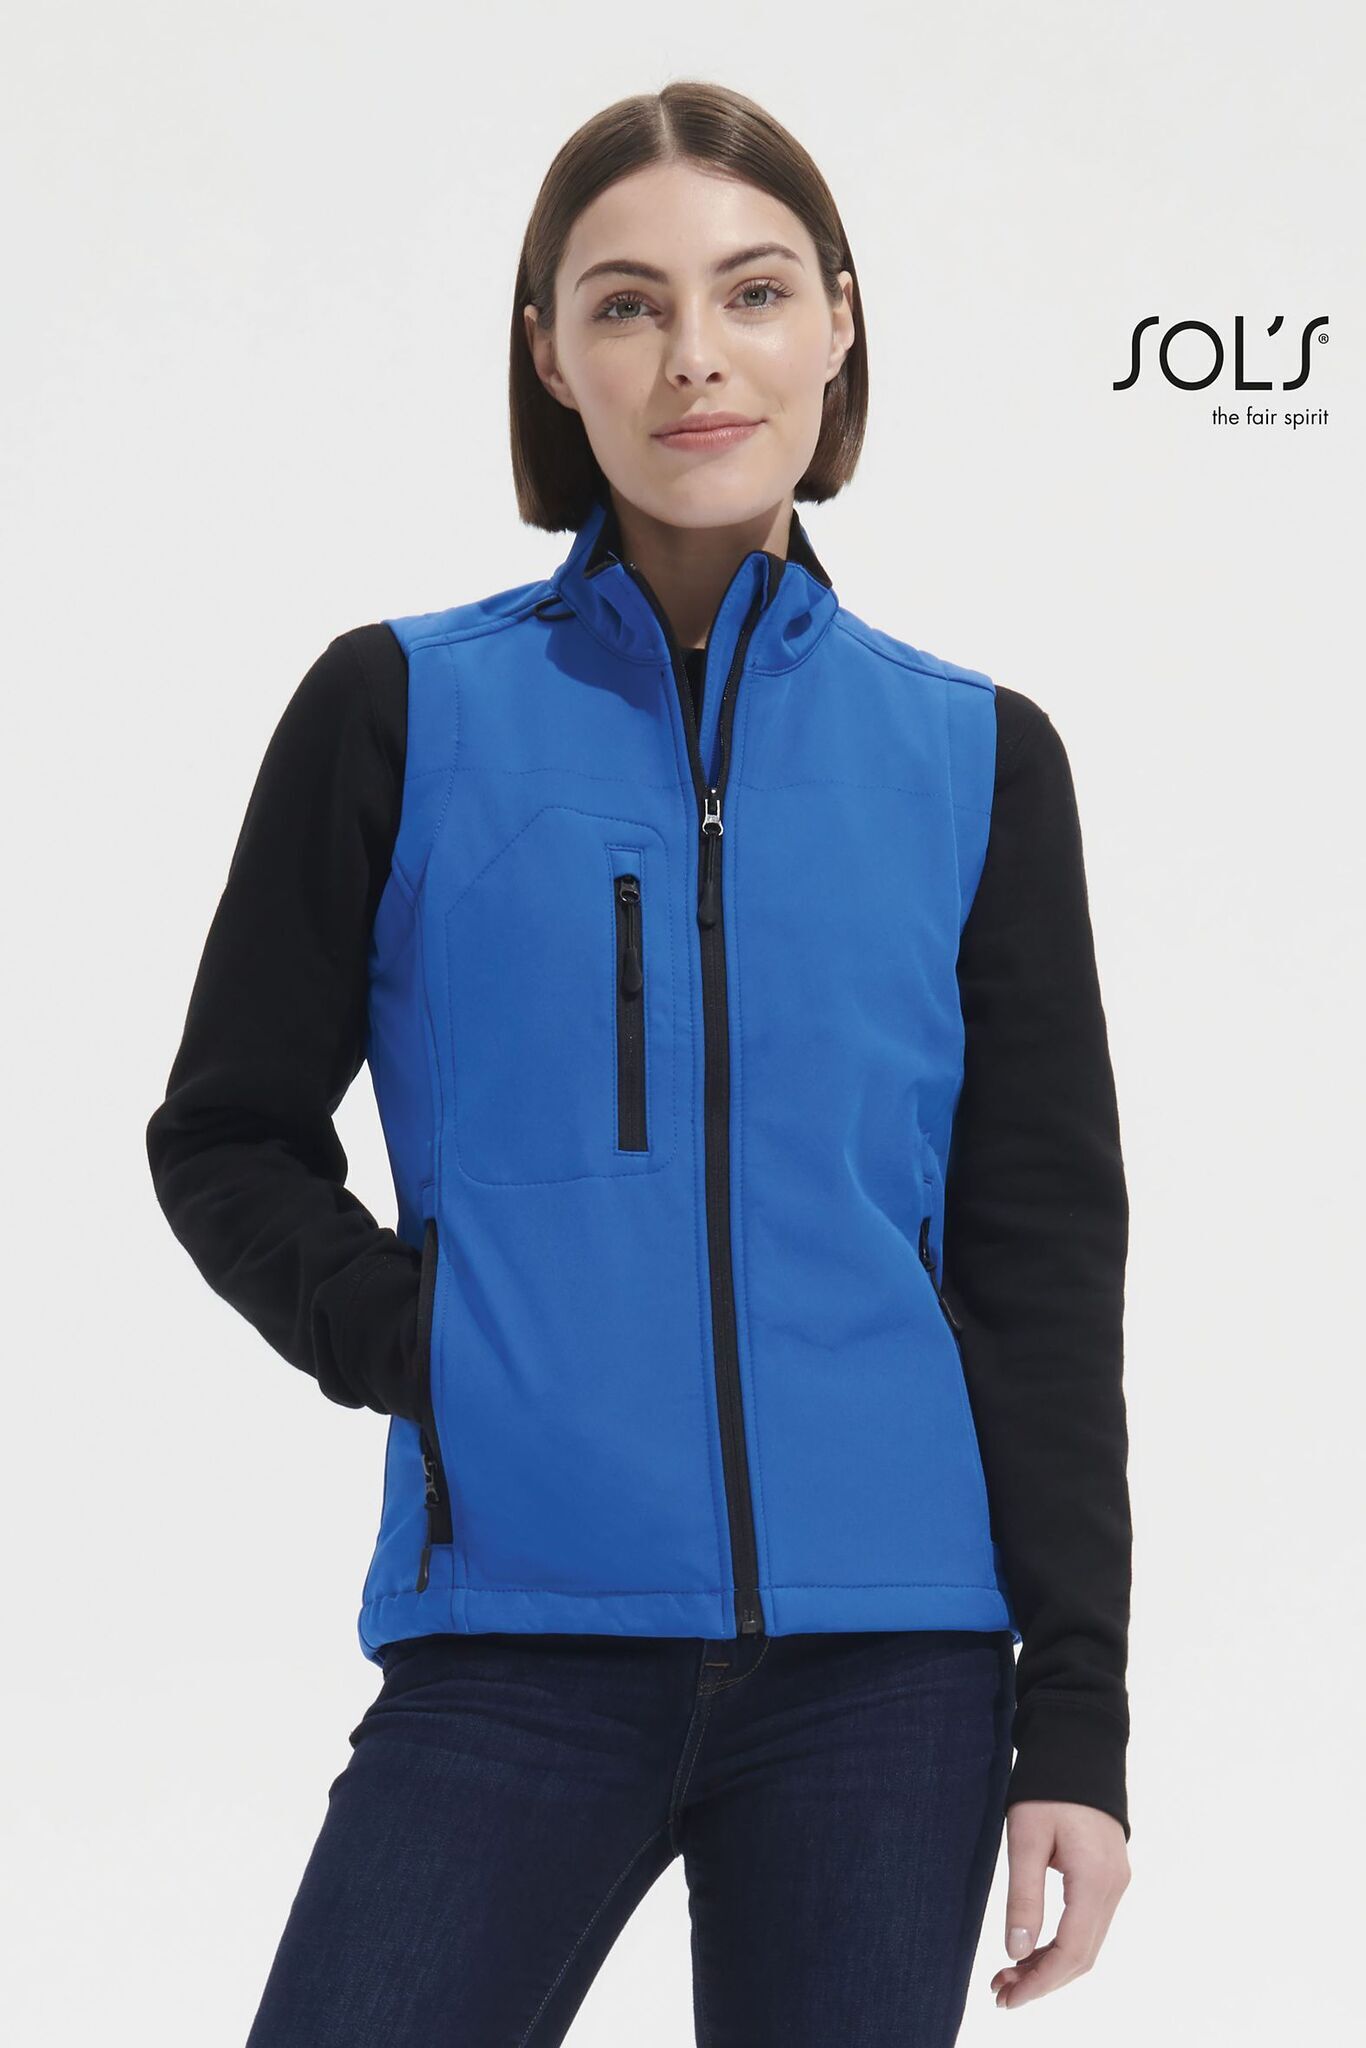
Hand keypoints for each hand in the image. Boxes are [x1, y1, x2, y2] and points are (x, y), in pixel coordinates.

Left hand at [989, 1800, 1129, 2008]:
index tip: (1008, 1997)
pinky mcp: (1108, 1875)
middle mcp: (1113, 1887)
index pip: (1071, 1951)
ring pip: (1086, 1943)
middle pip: (1082, 1956)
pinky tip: (1033, 1949)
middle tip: (1000, 1992)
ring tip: (1009, 1976)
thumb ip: (1024, 1895)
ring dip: (1051, 1965)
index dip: (1040, 1982)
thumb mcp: (1026, 1838)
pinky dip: (1061, 1944)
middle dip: (1043, 1981)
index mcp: (1095, 1879)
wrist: (1077, 1744)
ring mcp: (1115, 1882)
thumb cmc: (1047, 1786)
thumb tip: (1016, 1952)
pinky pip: (1088, 1924)